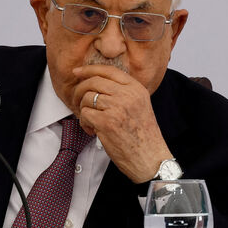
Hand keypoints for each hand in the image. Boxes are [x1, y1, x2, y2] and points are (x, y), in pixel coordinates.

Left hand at [72, 65, 171, 183]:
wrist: (150, 158)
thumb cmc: (143, 136)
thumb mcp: (140, 106)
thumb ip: (123, 92)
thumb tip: (96, 82)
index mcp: (136, 89)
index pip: (108, 70)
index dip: (89, 69)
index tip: (77, 72)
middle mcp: (127, 95)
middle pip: (94, 81)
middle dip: (79, 90)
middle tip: (76, 101)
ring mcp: (116, 108)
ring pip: (87, 98)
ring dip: (83, 110)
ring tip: (90, 122)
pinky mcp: (106, 122)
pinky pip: (84, 114)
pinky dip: (84, 122)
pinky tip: (92, 131)